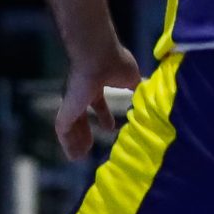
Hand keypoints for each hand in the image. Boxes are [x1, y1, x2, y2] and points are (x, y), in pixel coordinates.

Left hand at [55, 43, 141, 160]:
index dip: (103, 115)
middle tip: (89, 148)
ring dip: (75, 141)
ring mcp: (72, 102)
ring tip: (78, 157)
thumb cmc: (115, 64)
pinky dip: (67, 142)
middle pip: (81, 118)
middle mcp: (81, 95)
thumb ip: (137, 89)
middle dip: (85, 133)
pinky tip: (73, 154)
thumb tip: (149, 97)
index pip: (97, 103)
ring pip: (71, 126)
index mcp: (96, 86)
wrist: (98, 56)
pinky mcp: (67, 109)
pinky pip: (63, 129)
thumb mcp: (133, 78)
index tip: (109, 128)